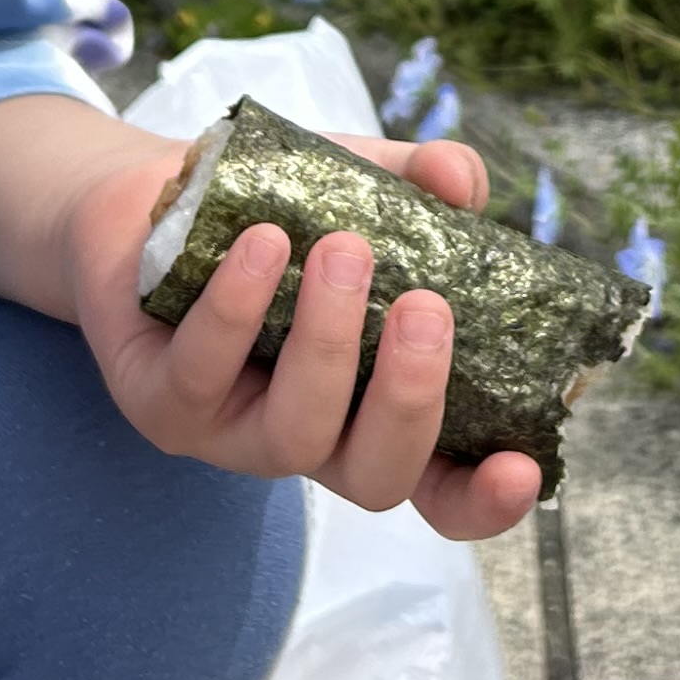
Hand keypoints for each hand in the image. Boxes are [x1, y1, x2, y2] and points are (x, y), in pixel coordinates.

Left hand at [68, 132, 543, 542]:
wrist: (158, 198)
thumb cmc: (282, 210)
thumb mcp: (367, 183)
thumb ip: (424, 179)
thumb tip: (461, 181)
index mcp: (377, 410)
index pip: (443, 491)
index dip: (484, 499)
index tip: (521, 466)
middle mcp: (313, 440)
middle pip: (377, 477)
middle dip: (410, 398)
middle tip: (426, 305)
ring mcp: (233, 436)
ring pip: (293, 434)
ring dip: (327, 344)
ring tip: (343, 250)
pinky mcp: (158, 407)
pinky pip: (200, 376)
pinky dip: (236, 308)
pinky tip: (260, 243)